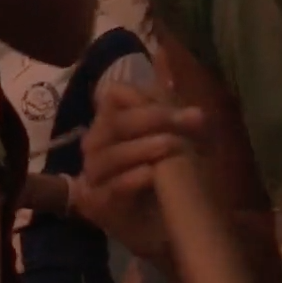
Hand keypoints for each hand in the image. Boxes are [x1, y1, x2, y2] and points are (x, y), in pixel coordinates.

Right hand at [78, 80, 209, 256]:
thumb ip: (165, 97)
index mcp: (111, 125)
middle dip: (152, 120)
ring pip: (108, 156)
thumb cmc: (171, 180)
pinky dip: (131, 179)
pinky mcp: (95, 207)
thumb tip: (164, 50)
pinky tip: (152, 175)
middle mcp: (95, 148)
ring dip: (142, 148)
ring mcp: (91, 178)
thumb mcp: (177, 134)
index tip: (187, 110)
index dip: (148, 100)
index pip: (114, 98)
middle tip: (190, 122)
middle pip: (113, 124)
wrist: (173, 231)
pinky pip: (109, 189)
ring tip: (173, 147)